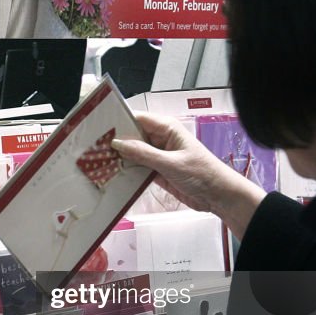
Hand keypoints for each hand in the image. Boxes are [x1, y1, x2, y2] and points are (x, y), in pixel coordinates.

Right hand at [111, 112, 265, 238]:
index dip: (120, 122)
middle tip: (97, 149)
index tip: (102, 130)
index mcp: (167, 128)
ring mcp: (158, 156)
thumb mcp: (171, 163)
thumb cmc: (203, 173)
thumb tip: (119, 144)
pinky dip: (128, 172)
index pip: (138, 119)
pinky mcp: (157, 171)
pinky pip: (137, 168)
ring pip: (133, 153)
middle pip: (132, 136)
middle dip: (117, 142)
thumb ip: (143, 154)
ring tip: (101, 163)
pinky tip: (115, 175)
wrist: (218, 196)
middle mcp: (161, 140)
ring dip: (121, 159)